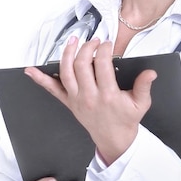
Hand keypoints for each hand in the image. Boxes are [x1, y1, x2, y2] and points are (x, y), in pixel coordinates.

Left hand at [24, 36, 156, 164]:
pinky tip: (31, 70)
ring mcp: (76, 99)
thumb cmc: (126, 120)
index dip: (104, 50)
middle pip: (81, 64)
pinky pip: (52, 90)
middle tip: (94, 41)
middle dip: (87, 48)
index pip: (102, 65)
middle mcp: (89, 96)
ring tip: (73, 41)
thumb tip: (150, 73)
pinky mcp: (68, 102)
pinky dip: (40, 79)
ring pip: (65, 72)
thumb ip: (144, 86)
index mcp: (107, 95)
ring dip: (67, 54)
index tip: (108, 44)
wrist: (114, 140)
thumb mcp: (141, 104)